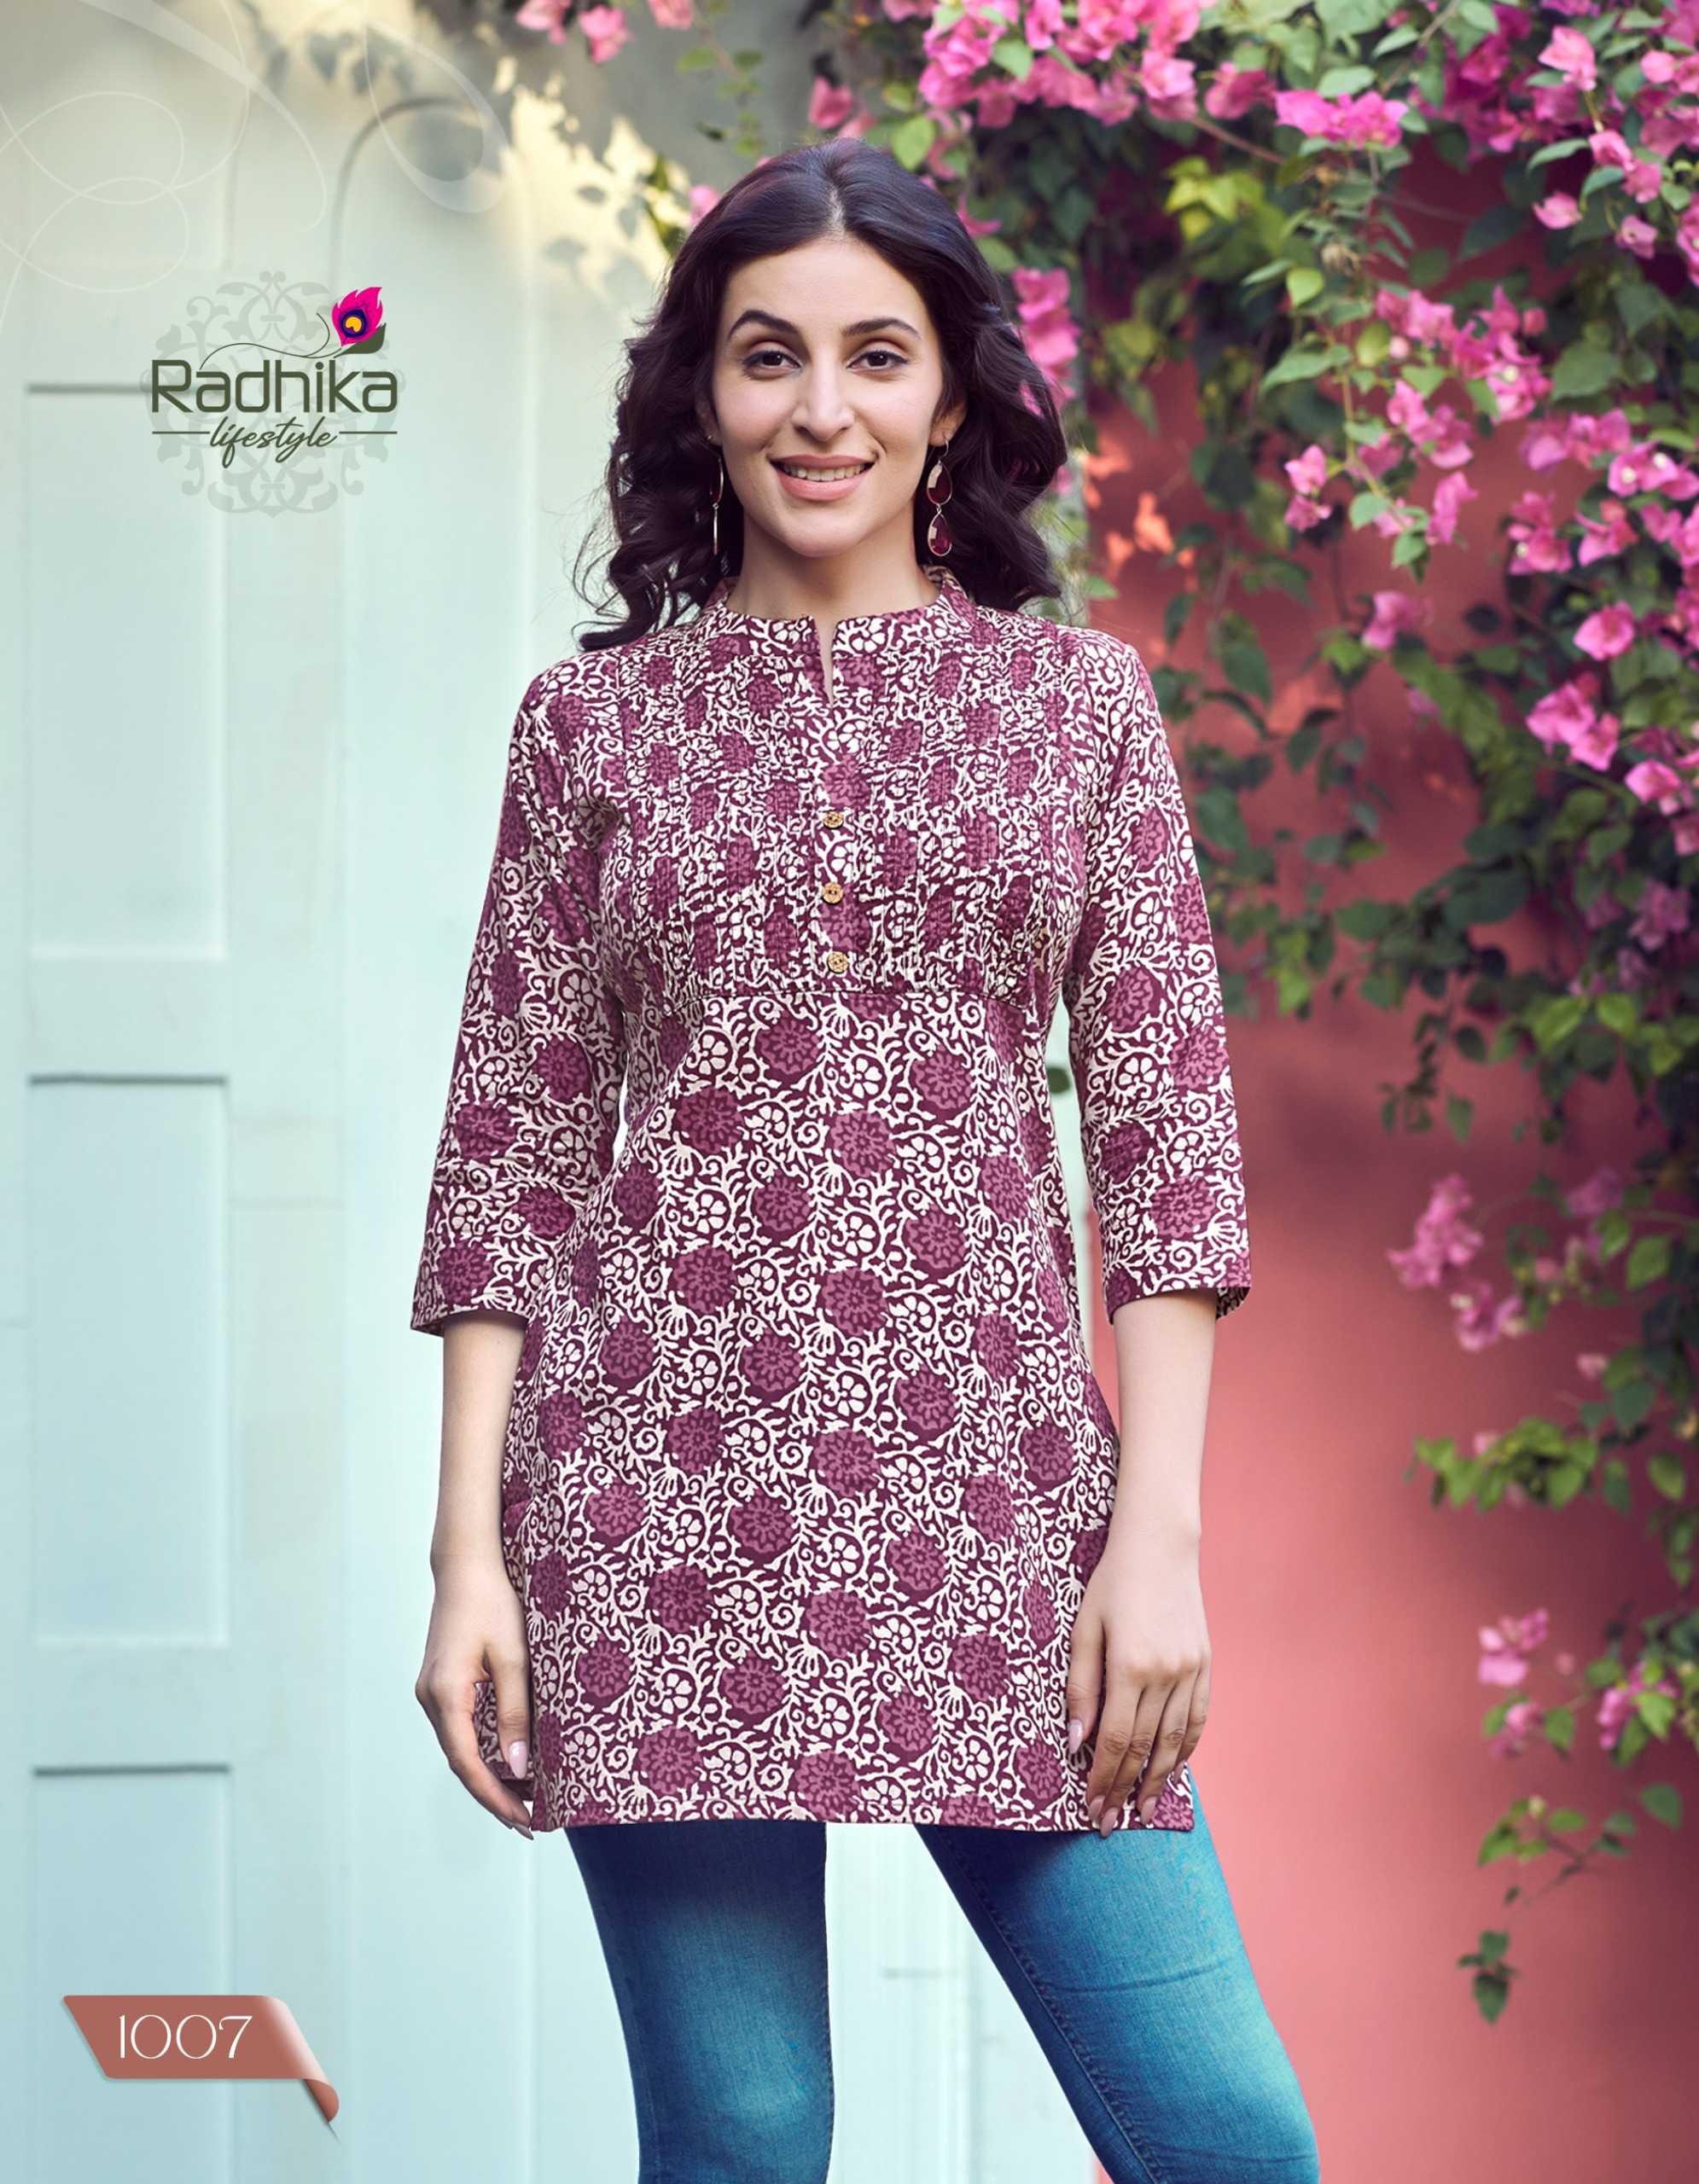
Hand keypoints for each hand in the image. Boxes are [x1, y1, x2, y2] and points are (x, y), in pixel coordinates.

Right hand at [415, 1549, 535, 1836]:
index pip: (469, 1765)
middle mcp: (430, 1699)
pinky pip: (460, 1729)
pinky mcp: (440, 1683)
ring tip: (525, 1798)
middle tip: (530, 1821)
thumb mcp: (514, 1658)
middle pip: (462, 1763)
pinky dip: (482, 1751)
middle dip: (495, 1795)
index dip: (497, 1798)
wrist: (466, 1565)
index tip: (526, 1821)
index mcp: (445, 1695)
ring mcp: (432, 1692)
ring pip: (460, 1748)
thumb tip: (520, 1767)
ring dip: (489, 1775)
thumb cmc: (493, 1603)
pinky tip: (507, 1760)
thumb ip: (515, 1714)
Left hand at [1065, 1518, 1209, 1833]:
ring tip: (1141, 1811)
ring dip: (1157, 1781)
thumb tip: (1077, 1741)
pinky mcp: (1205, 1665)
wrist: (1160, 1546)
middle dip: (1124, 1789)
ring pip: (1175, 1742)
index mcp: (1130, 1666)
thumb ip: (1081, 1687)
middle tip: (1110, 1823)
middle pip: (1144, 1748)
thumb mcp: (1084, 1629)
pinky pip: (1197, 1720)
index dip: (1103, 1778)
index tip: (1091, 1807)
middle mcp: (1165, 1674)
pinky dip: (1185, 1750)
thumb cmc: (1112, 1584)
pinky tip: (1172, 1772)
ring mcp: (1190, 1671)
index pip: (1116, 1740)